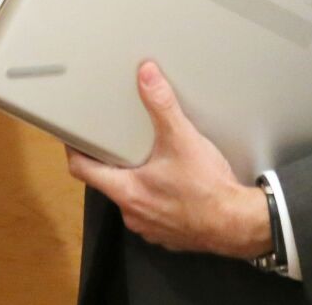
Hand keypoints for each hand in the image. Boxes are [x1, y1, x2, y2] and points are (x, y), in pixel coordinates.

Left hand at [66, 61, 270, 257]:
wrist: (238, 224)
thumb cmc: (209, 190)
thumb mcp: (182, 139)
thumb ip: (162, 105)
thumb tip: (147, 77)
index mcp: (127, 190)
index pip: (82, 170)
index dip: (75, 151)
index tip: (72, 138)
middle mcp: (133, 213)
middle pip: (107, 184)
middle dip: (112, 164)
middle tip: (117, 143)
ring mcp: (150, 227)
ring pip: (132, 200)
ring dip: (137, 182)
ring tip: (150, 161)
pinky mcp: (169, 234)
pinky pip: (153, 213)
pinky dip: (157, 199)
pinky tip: (173, 185)